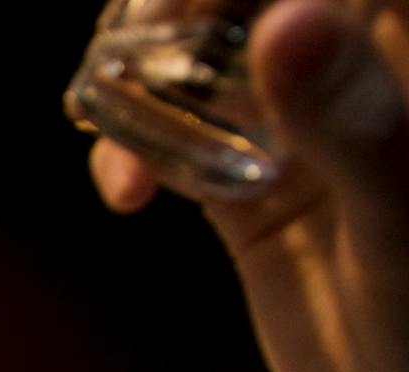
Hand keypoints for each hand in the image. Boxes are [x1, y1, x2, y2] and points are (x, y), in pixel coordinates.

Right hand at [91, 3, 408, 371]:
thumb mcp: (403, 231)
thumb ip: (358, 122)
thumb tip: (286, 22)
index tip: (184, 5)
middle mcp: (370, 69)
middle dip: (180, 2)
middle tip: (135, 45)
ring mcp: (307, 118)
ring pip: (208, 39)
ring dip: (143, 61)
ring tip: (111, 118)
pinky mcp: (254, 180)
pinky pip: (176, 122)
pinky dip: (130, 137)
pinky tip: (124, 190)